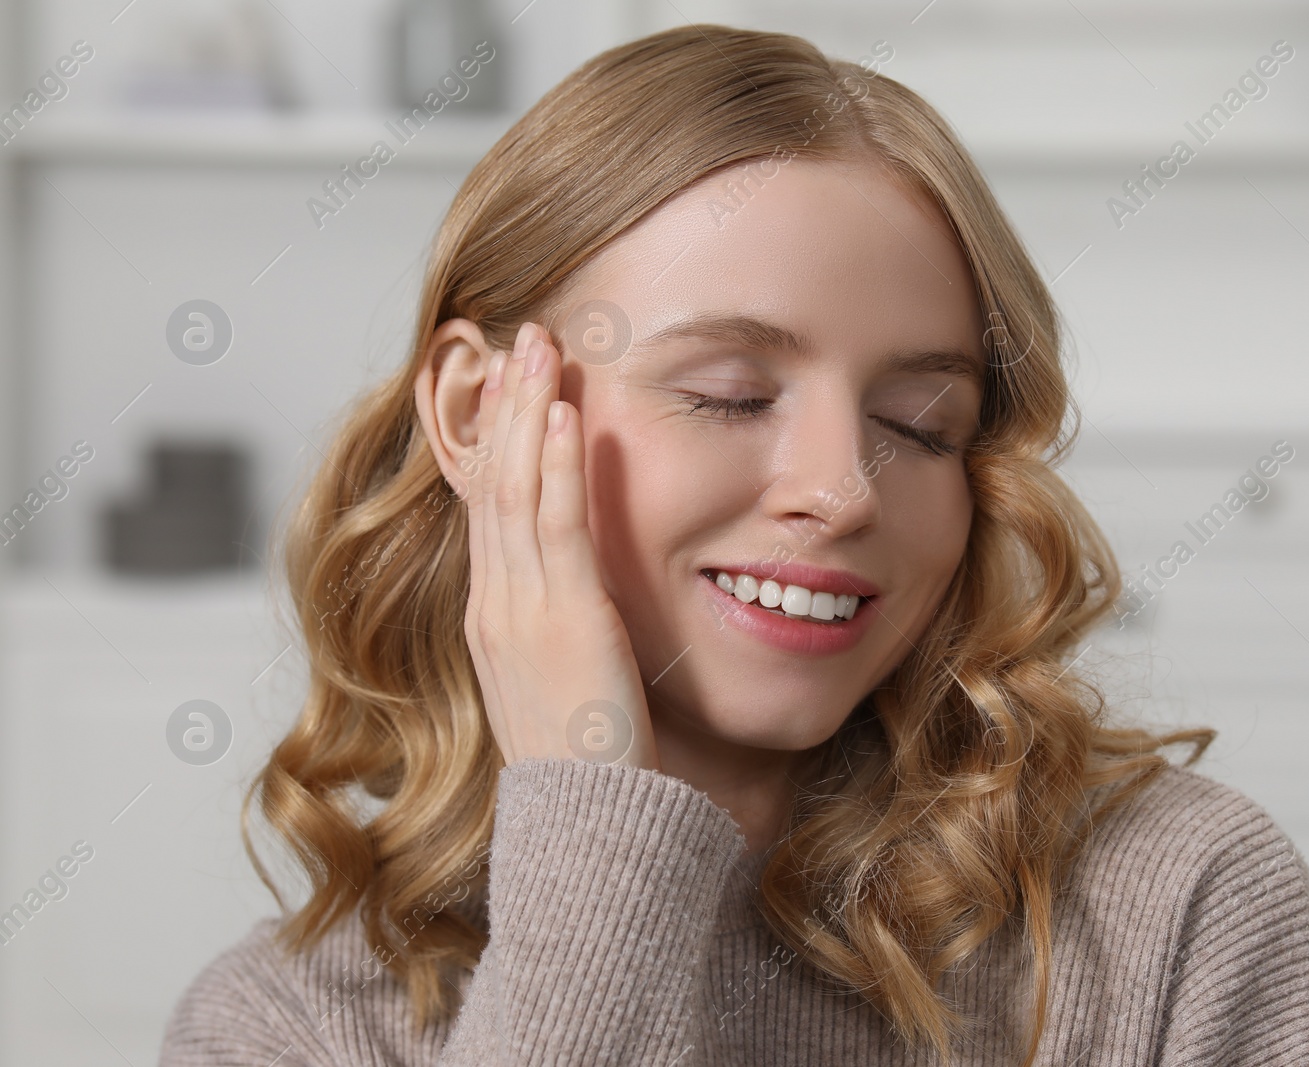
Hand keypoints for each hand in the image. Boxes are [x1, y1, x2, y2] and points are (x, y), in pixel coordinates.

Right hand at [453, 321, 658, 771]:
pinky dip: (556, 463)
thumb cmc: (587, 764)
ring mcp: (520, 609)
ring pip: (515, 489)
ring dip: (527, 411)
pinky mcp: (562, 618)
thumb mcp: (562, 683)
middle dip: (504, 405)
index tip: (508, 387)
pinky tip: (563, 413)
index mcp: (494, 617)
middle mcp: (495, 604)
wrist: (585, 828)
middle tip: (519, 337)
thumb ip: (565, 631)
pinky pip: (555, 524)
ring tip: (539, 346)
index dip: (495, 442)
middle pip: (493, 483)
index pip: (488, 508)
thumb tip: (586, 598)